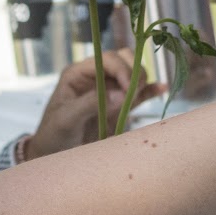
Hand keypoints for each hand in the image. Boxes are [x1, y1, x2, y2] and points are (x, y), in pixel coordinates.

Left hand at [27, 51, 165, 159]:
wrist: (55, 155)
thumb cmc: (53, 135)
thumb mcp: (66, 119)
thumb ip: (90, 104)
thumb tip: (121, 93)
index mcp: (79, 74)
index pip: (106, 59)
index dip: (121, 69)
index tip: (129, 88)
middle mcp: (96, 77)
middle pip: (123, 59)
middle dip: (134, 72)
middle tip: (134, 95)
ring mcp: (109, 90)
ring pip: (134, 73)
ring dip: (142, 81)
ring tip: (136, 99)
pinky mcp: (120, 105)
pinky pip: (139, 93)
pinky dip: (151, 90)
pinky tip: (162, 88)